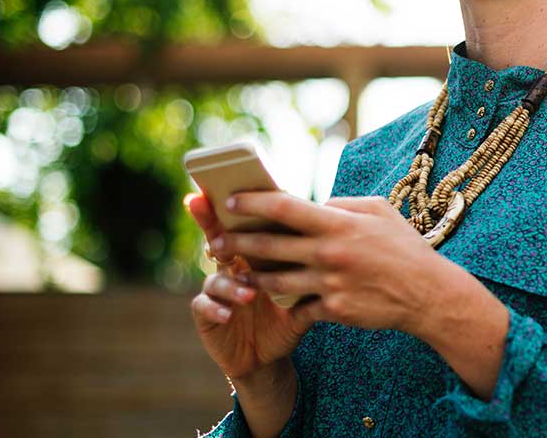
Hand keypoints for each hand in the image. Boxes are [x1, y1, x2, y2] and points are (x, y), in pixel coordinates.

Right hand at [184, 193, 313, 382]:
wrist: (269, 356)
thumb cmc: (288, 317)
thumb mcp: (304, 292)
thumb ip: (314, 267)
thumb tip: (343, 241)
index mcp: (254, 255)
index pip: (246, 225)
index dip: (237, 207)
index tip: (234, 189)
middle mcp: (231, 266)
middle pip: (218, 238)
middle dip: (210, 223)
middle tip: (212, 215)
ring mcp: (216, 289)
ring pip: (216, 277)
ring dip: (231, 284)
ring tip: (249, 294)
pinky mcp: (206, 314)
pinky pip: (203, 306)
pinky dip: (216, 307)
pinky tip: (228, 314)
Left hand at [217, 192, 511, 399]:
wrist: (427, 294)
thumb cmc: (403, 247)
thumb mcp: (378, 211)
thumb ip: (342, 205)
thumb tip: (315, 204)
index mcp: (338, 223)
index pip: (284, 207)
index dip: (252, 203)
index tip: (230, 201)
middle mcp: (329, 253)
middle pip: (268, 246)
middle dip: (235, 242)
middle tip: (215, 241)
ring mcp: (329, 284)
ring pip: (274, 281)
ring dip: (251, 276)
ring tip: (235, 272)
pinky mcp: (333, 310)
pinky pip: (299, 306)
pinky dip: (286, 301)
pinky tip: (273, 298)